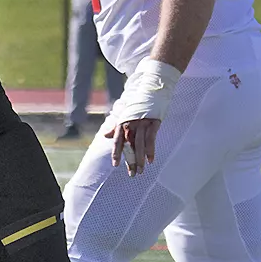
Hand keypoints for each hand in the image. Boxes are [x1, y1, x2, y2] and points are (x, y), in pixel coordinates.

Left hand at [102, 58, 179, 174]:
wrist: (153, 86)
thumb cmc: (139, 101)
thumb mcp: (125, 112)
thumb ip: (116, 125)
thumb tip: (106, 136)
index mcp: (123, 121)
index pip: (118, 140)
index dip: (117, 153)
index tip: (115, 165)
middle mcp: (131, 123)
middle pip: (129, 146)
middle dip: (130, 161)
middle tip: (131, 175)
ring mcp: (143, 123)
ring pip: (140, 145)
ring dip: (141, 160)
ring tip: (141, 171)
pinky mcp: (154, 122)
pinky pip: (152, 139)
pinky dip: (151, 150)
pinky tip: (151, 160)